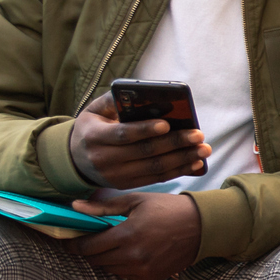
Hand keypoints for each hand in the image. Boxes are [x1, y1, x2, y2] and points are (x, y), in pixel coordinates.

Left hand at [68, 191, 201, 279]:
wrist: (202, 226)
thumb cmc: (168, 208)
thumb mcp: (136, 201)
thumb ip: (103, 207)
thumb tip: (75, 207)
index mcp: (127, 234)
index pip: (88, 246)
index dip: (74, 244)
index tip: (68, 240)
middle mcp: (133, 256)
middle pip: (96, 260)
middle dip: (88, 251)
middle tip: (89, 240)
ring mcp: (143, 269)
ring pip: (109, 269)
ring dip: (105, 258)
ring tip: (110, 245)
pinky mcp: (152, 277)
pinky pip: (126, 275)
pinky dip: (121, 265)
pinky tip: (127, 252)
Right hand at [69, 93, 210, 189]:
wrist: (75, 159)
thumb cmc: (92, 127)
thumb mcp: (94, 111)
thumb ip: (114, 101)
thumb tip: (142, 95)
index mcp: (95, 136)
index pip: (123, 134)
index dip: (145, 130)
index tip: (167, 124)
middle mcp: (104, 159)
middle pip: (145, 152)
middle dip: (175, 144)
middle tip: (198, 135)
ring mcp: (115, 175)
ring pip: (154, 168)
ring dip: (182, 159)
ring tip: (203, 150)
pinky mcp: (126, 185)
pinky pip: (155, 179)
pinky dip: (177, 171)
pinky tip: (194, 163)